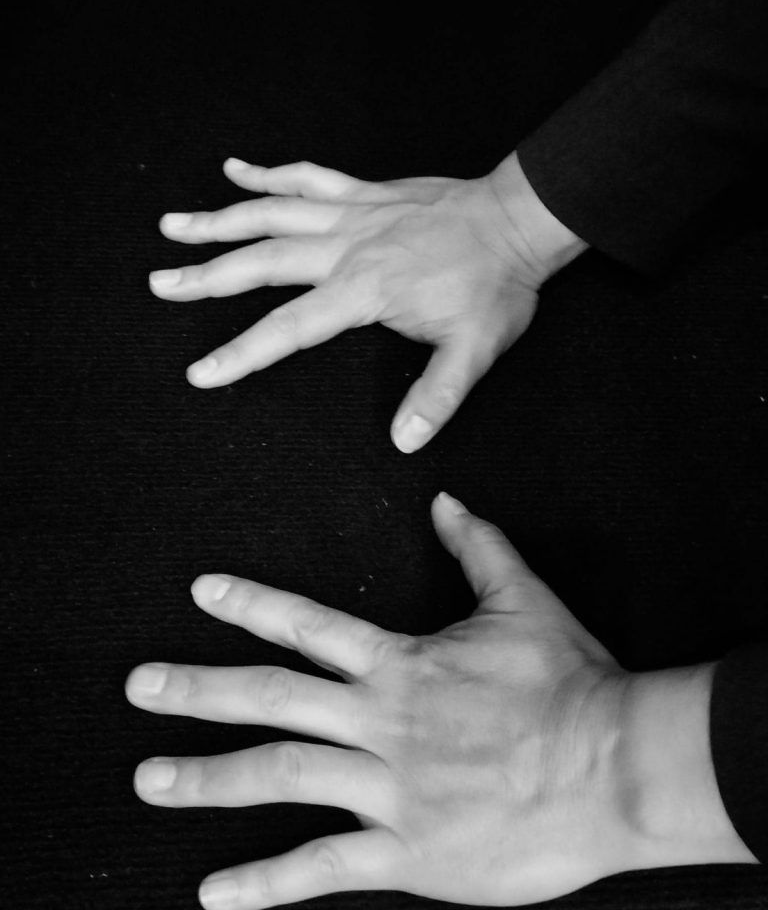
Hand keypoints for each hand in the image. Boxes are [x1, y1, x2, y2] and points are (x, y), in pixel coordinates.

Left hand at [127, 493, 745, 909]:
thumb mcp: (523, 599)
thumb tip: (447, 499)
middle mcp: (379, 721)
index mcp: (400, 664)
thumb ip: (478, 547)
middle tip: (138, 686)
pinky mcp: (408, 852)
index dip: (251, 603)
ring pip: (277, 777)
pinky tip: (215, 893)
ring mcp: (387, 789)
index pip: (308, 626)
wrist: (614, 763)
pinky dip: (264, 884)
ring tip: (147, 779)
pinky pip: (321, 868)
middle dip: (198, 689)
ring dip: (207, 779)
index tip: (201, 591)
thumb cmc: (571, 681)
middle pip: (270, 698)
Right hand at [150, 154, 583, 452]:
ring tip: (171, 226)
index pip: (289, 329)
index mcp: (364, 291)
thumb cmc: (496, 286)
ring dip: (219, 219)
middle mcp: (346, 248)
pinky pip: (307, 177)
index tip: (200, 372)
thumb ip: (438, 395)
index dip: (242, 354)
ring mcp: (352, 214)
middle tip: (158, 284)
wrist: (519, 220)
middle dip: (206, 277)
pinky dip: (269, 172)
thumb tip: (405, 440)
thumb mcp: (476, 349)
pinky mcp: (365, 191)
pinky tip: (234, 168)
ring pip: (271, 212)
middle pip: (261, 262)